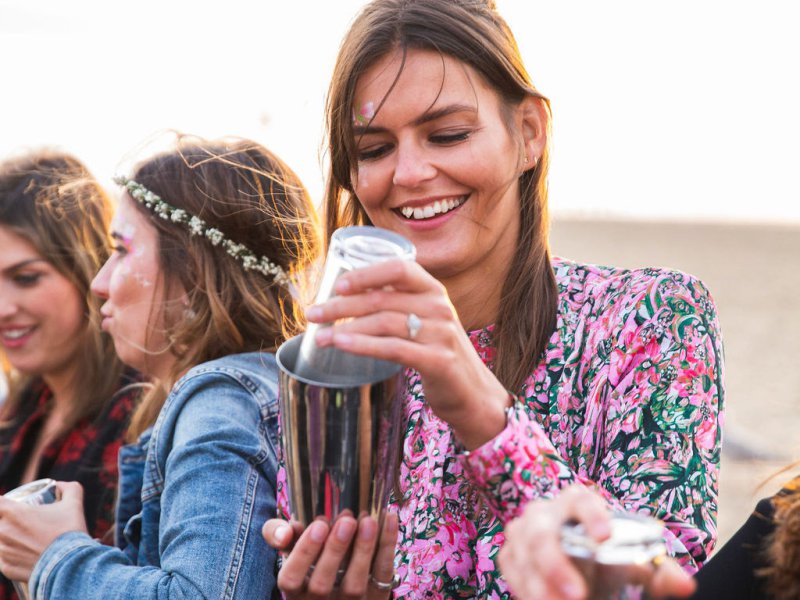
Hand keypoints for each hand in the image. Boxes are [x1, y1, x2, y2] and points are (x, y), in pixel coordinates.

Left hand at [0, 481, 87, 581]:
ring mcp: (2, 551)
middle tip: (25, 523)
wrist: (70, 566)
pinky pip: (3, 558)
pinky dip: (12, 555)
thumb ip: (69, 488)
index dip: (2, 503)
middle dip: (8, 522)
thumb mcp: (74, 504)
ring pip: (0, 540)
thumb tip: (61, 485)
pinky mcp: (5, 568)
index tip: (10, 505)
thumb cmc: (70, 532)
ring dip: (9, 538)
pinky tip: (27, 555)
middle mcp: (2, 531)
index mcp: (13, 513)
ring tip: (28, 540)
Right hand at [263, 512, 397, 598]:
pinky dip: (387, 546)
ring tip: (368, 521)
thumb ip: (277, 534)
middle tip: (346, 521)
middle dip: (335, 551)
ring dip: (363, 551)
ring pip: (354, 584)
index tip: (317, 525)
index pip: (291, 579)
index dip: (304, 553)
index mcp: (294, 590)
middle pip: (322, 584)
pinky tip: (388, 519)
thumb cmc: (309, 560)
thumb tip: (285, 532)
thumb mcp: (290, 549)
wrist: (338, 591)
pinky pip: (382, 575)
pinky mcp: (375, 598)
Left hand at [308, 259, 509, 448]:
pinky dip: (363, 345)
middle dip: (341, 306)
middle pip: (382, 300)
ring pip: (384, 323)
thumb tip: (346, 297)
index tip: (337, 284)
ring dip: (345, 328)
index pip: (399, 269)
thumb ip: (397, 306)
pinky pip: (393, 348)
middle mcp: (440, 307)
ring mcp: (441, 333)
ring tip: (319, 336)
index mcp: (434, 290)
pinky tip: (342, 345)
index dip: (366, 274)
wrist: (474, 393)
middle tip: (312, 314)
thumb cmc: (438, 354)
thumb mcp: (424, 321)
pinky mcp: (439, 361)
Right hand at [498, 485, 695, 599]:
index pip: (581, 499)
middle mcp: (544, 513)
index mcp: (577, 502)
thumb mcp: (633, 564)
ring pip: (524, 559)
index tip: (605, 537)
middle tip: (578, 596)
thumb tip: (685, 585)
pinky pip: (513, 574)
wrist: (577, 564)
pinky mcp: (509, 554)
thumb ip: (659, 573)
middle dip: (555, 567)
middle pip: (542, 534)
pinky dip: (528, 592)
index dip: (591, 516)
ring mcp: (522, 533)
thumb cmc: (607, 558)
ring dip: (542, 589)